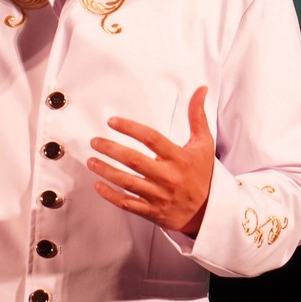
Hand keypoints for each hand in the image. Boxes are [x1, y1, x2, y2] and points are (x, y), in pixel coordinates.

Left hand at [88, 86, 213, 236]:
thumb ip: (197, 117)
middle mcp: (168, 177)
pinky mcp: (152, 211)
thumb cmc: (203, 174)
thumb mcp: (204, 144)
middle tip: (95, 141)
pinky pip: (127, 203)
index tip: (112, 121)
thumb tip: (201, 90)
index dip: (130, 128)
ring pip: (127, 182)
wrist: (209, 211)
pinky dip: (110, 195)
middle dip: (110, 149)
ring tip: (91, 161)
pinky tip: (97, 185)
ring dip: (105, 171)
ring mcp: (159, 196)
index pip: (151, 139)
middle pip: (134, 160)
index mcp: (179, 158)